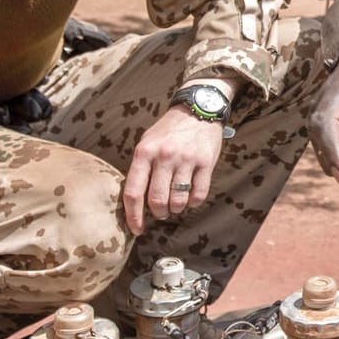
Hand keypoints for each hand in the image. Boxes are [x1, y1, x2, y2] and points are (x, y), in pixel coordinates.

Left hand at [123, 107, 225, 233]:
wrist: (198, 109)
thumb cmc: (169, 130)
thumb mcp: (147, 142)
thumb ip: (141, 168)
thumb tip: (134, 201)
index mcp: (144, 152)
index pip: (134, 192)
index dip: (133, 216)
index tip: (136, 229)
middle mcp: (164, 156)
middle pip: (157, 200)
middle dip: (159, 213)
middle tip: (161, 212)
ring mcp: (186, 159)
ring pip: (178, 201)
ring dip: (176, 209)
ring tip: (175, 204)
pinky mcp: (205, 162)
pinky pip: (198, 195)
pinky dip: (193, 203)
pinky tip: (190, 197)